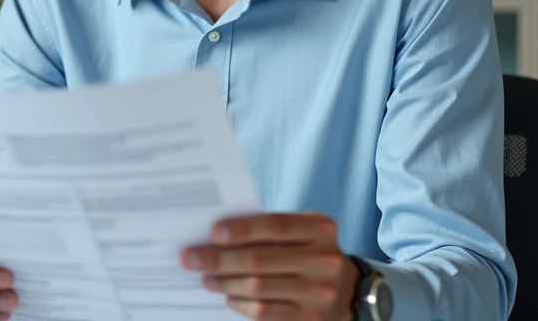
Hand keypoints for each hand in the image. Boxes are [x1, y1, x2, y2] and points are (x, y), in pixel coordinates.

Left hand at [181, 213, 359, 320]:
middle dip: (219, 259)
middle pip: (260, 259)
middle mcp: (324, 260)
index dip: (242, 229)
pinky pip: (265, 311)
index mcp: (320, 229)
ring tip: (205, 278)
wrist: (346, 290)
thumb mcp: (302, 231)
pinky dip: (241, 304)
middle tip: (191, 258)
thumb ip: (270, 229)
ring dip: (225, 283)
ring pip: (259, 287)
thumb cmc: (308, 252)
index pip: (275, 226)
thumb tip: (217, 235)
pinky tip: (228, 297)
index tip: (212, 233)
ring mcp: (319, 293)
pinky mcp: (310, 318)